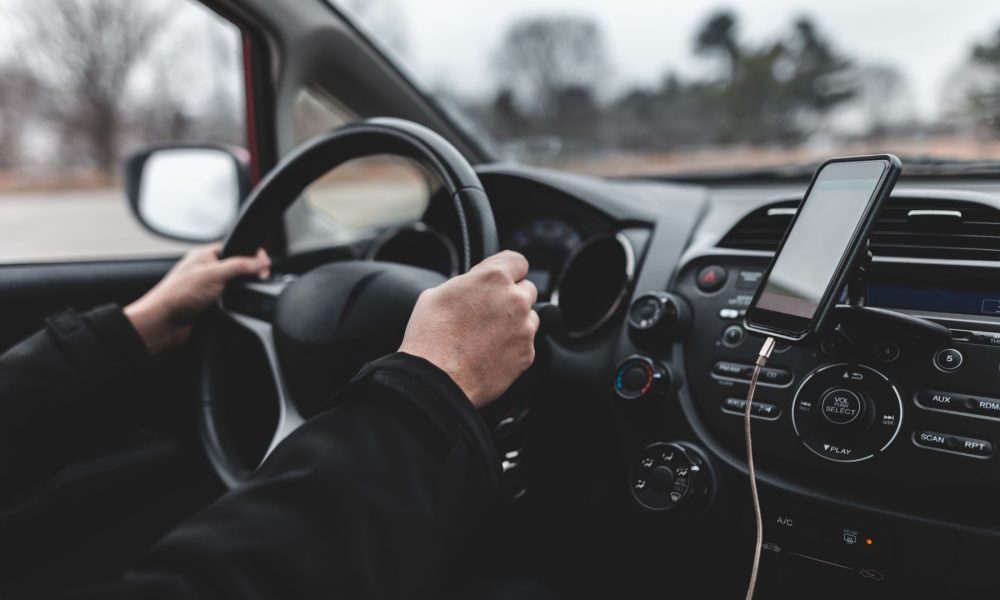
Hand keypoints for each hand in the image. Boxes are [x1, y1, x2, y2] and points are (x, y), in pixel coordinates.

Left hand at [125, 243, 270, 353]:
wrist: (164, 323)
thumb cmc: (178, 295)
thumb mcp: (214, 274)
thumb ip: (240, 266)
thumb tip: (262, 261)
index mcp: (205, 255)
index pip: (236, 248)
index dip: (252, 255)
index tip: (264, 264)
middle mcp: (207, 270)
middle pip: (239, 267)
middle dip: (249, 273)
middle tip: (258, 278)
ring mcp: (209, 287)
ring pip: (236, 285)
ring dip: (242, 290)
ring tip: (245, 292)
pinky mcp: (211, 304)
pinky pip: (231, 300)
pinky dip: (236, 302)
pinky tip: (236, 304)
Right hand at [399, 251, 538, 407]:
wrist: (435, 380)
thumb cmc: (430, 338)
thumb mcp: (436, 295)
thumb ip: (465, 285)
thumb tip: (470, 287)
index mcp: (493, 278)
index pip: (518, 261)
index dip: (507, 270)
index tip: (501, 278)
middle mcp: (515, 300)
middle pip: (527, 289)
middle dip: (511, 297)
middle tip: (489, 311)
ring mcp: (524, 328)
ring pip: (529, 318)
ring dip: (515, 322)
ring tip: (487, 336)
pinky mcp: (527, 354)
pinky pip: (526, 344)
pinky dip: (513, 347)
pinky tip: (490, 353)